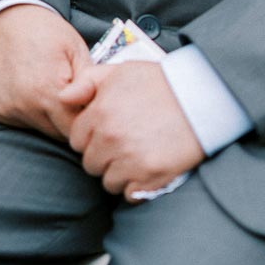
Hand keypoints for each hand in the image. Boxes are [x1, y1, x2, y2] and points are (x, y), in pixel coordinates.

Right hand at [0, 4, 91, 140]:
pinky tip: (27, 88)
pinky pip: (17, 120)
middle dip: (67, 121)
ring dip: (47, 117)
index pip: (76, 128)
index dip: (86, 119)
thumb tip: (102, 109)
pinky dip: (26, 110)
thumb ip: (89, 84)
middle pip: (57, 133)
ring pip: (38, 128)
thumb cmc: (43, 29)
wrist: (2, 15)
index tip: (88, 106)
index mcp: (47, 91)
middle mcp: (23, 106)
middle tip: (70, 96)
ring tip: (47, 88)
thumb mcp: (76, 49)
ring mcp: (4, 109)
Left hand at [62, 61, 204, 200]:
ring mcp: (130, 160)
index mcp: (100, 113)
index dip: (89, 137)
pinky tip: (147, 167)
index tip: (106, 132)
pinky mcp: (150, 177)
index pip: (76, 140)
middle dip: (102, 156)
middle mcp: (111, 138)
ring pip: (108, 182)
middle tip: (124, 144)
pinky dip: (136, 186)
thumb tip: (63, 97)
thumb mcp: (120, 70)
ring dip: (118, 173)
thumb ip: (86, 81)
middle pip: (90, 163)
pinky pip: (129, 194)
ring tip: (137, 155)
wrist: (200, 97)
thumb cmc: (160, 82)